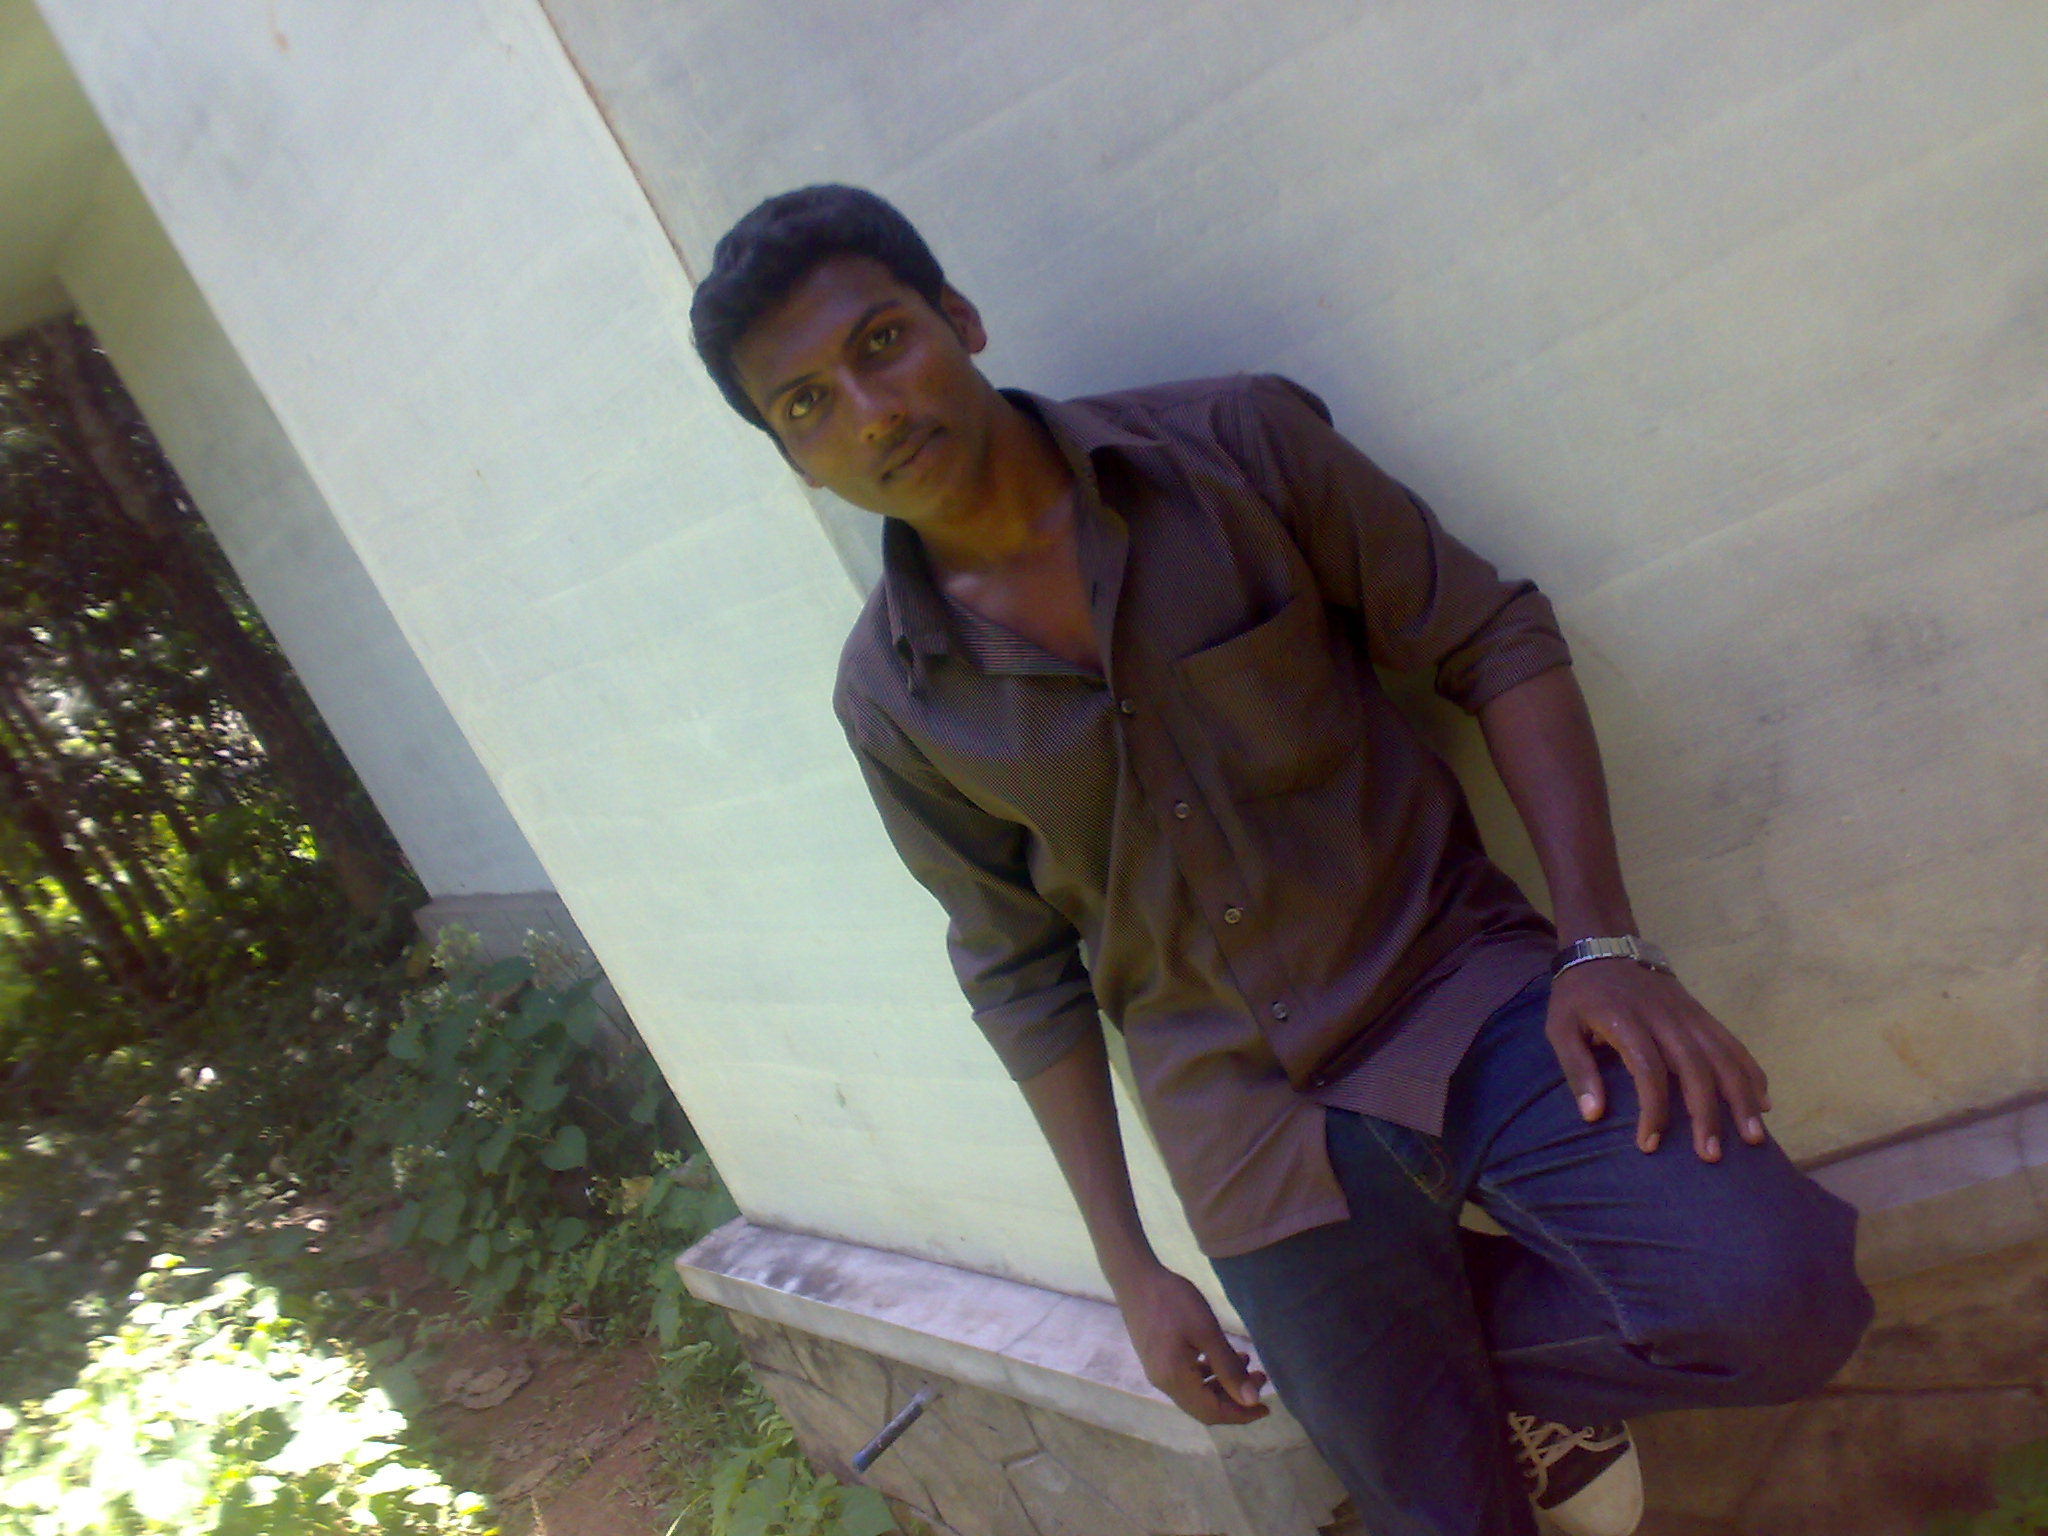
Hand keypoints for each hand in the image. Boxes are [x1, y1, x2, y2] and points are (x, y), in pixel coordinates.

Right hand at [1113, 1264, 1268, 1424]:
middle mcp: (1164, 1383)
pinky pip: (1187, 1379)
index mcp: (1175, 1380)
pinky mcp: (1157, 1360)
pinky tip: (1222, 1356)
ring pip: (1197, 1393)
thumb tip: (1251, 1400)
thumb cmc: (1173, 1301)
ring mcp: (1158, 1372)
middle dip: (1235, 1398)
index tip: (1266, 1406)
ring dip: (1223, 1384)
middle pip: (1204, 1407)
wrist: (1135, 1278)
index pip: (1212, 1413)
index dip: (1241, 1414)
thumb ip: (1229, 1369)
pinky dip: (1209, 1374)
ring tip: (1247, 1362)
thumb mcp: (1207, 1332)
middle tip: (1260, 1378)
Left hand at [1546, 961, 1771, 1160]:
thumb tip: (1592, 1114)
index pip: (1648, 1069)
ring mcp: (1688, 1014)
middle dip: (1707, 1113)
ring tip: (1754, 1136)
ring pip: (1722, 1056)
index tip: (1649, 1144)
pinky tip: (1764, 1100)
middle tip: (1711, 1155)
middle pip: (1694, 1067)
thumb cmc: (1579, 995)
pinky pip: (1732, 1042)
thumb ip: (1577, 1069)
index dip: (1653, 1108)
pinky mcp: (1701, 1013)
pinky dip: (1751, 1070)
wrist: (1604, 947)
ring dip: (1741, 1097)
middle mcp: (1663, 1018)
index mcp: (1625, 1021)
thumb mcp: (1560, 1027)